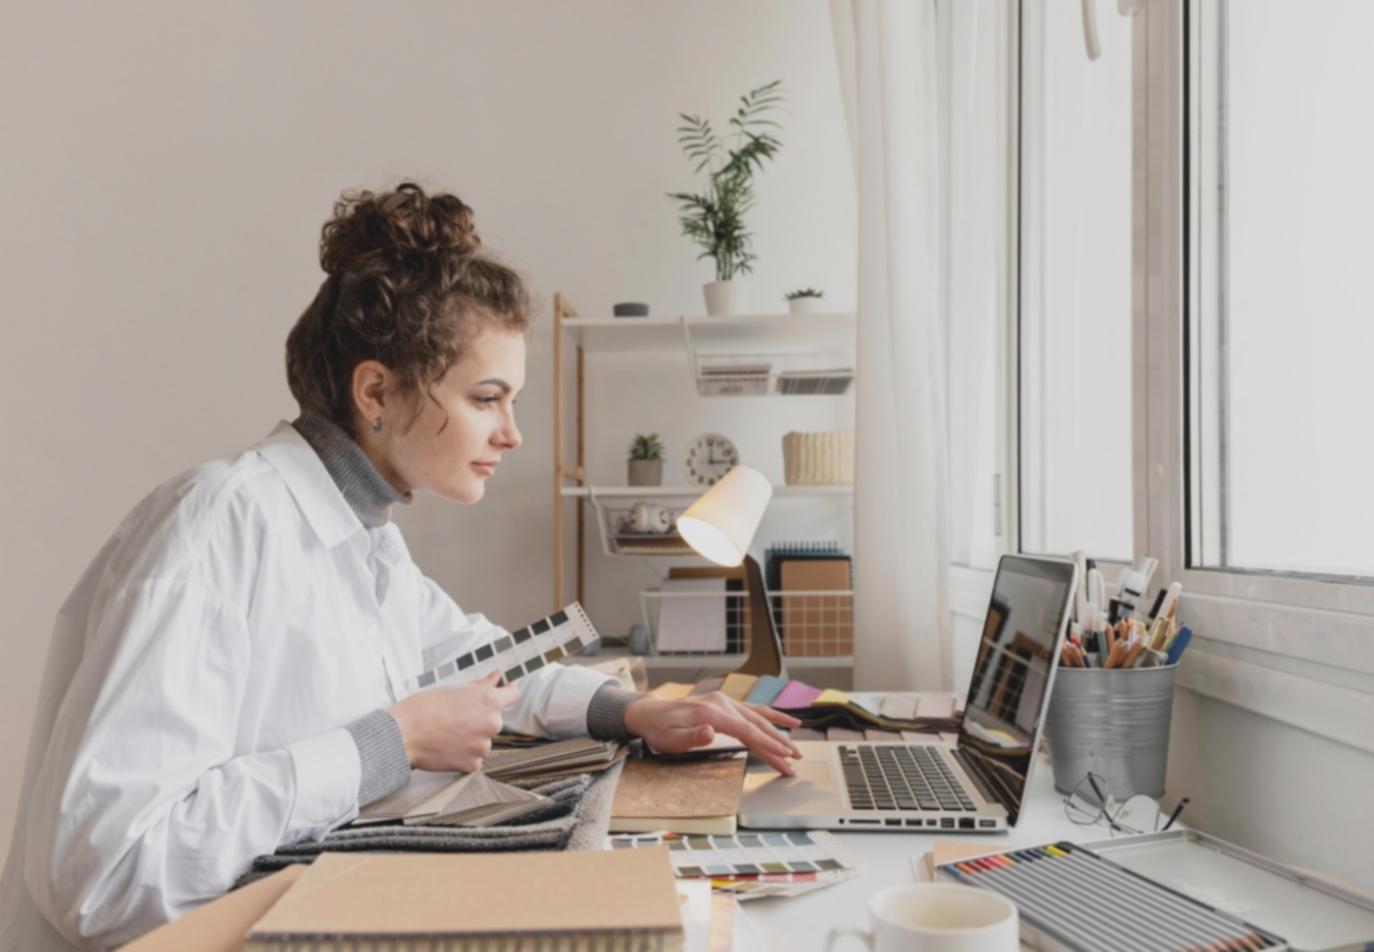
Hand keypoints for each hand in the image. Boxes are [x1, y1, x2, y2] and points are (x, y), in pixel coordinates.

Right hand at [388, 672, 519, 772]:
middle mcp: (492, 723)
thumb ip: (481, 685)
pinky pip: (474, 758)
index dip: (508, 692)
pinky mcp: (472, 764)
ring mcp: (483, 745)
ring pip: (483, 740)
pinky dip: (463, 754)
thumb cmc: (424, 708)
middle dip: (480, 718)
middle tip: (457, 717)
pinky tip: (447, 747)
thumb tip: (496, 677)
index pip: (513, 694)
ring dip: (471, 738)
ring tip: (447, 733)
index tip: (504, 692)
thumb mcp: (455, 689)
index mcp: (489, 701)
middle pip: (494, 720)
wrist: (404, 734)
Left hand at [623, 692, 803, 775]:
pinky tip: (788, 721)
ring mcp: (726, 702)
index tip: (784, 755)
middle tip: (796, 760)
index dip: (768, 744)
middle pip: (757, 726)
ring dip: (779, 732)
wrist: (650, 713)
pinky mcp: (726, 704)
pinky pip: (754, 710)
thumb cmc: (660, 729)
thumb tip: (711, 732)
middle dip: (779, 744)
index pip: (747, 731)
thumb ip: (692, 736)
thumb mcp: (670, 738)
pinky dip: (772, 716)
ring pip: (759, 718)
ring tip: (797, 747)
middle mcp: (723, 704)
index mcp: (713, 713)